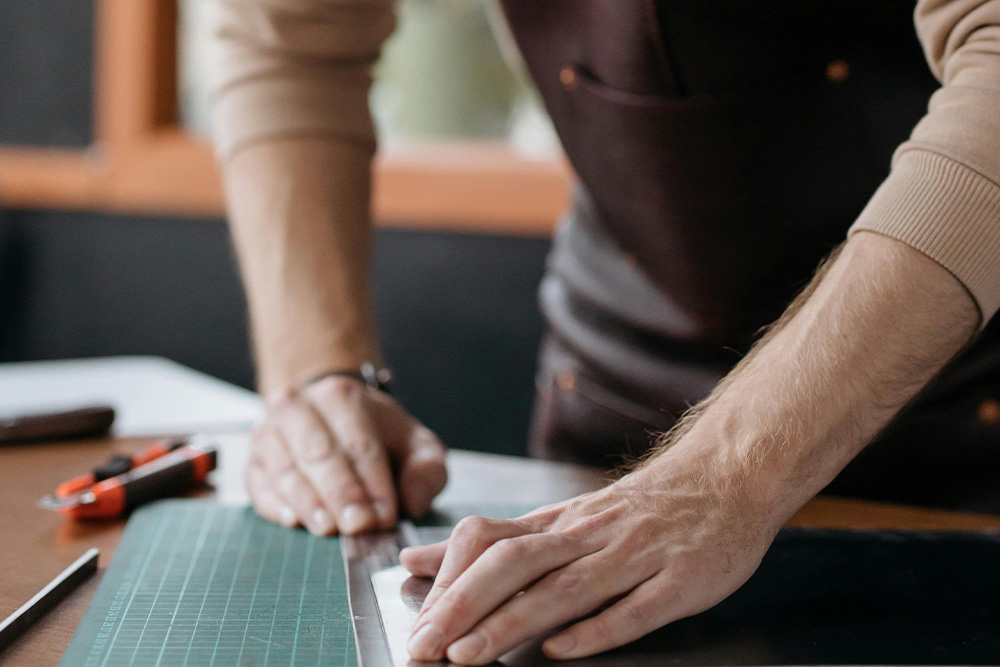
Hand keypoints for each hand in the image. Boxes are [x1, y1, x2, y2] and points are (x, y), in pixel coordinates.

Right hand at [245, 376, 446, 534]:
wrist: (330, 417)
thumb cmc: (378, 438)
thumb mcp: (416, 446)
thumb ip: (426, 471)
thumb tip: (410, 504)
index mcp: (342, 396)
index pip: (359, 443)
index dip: (372, 482)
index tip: (384, 516)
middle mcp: (299, 407)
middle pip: (318, 453)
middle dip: (339, 493)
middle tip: (357, 527)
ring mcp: (269, 433)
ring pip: (285, 469)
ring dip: (308, 502)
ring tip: (328, 529)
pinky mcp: (253, 462)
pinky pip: (259, 485)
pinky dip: (274, 504)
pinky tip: (293, 520)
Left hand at [399, 445, 780, 663]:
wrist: (725, 476)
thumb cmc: (639, 508)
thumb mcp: (563, 518)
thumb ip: (496, 543)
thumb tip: (420, 559)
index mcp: (560, 524)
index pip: (491, 542)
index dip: (449, 580)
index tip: (414, 619)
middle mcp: (590, 535)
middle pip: (516, 564)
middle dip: (463, 606)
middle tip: (424, 646)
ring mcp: (636, 555)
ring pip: (566, 587)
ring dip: (512, 621)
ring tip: (468, 655)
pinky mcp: (681, 578)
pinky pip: (636, 607)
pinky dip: (597, 628)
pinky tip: (562, 649)